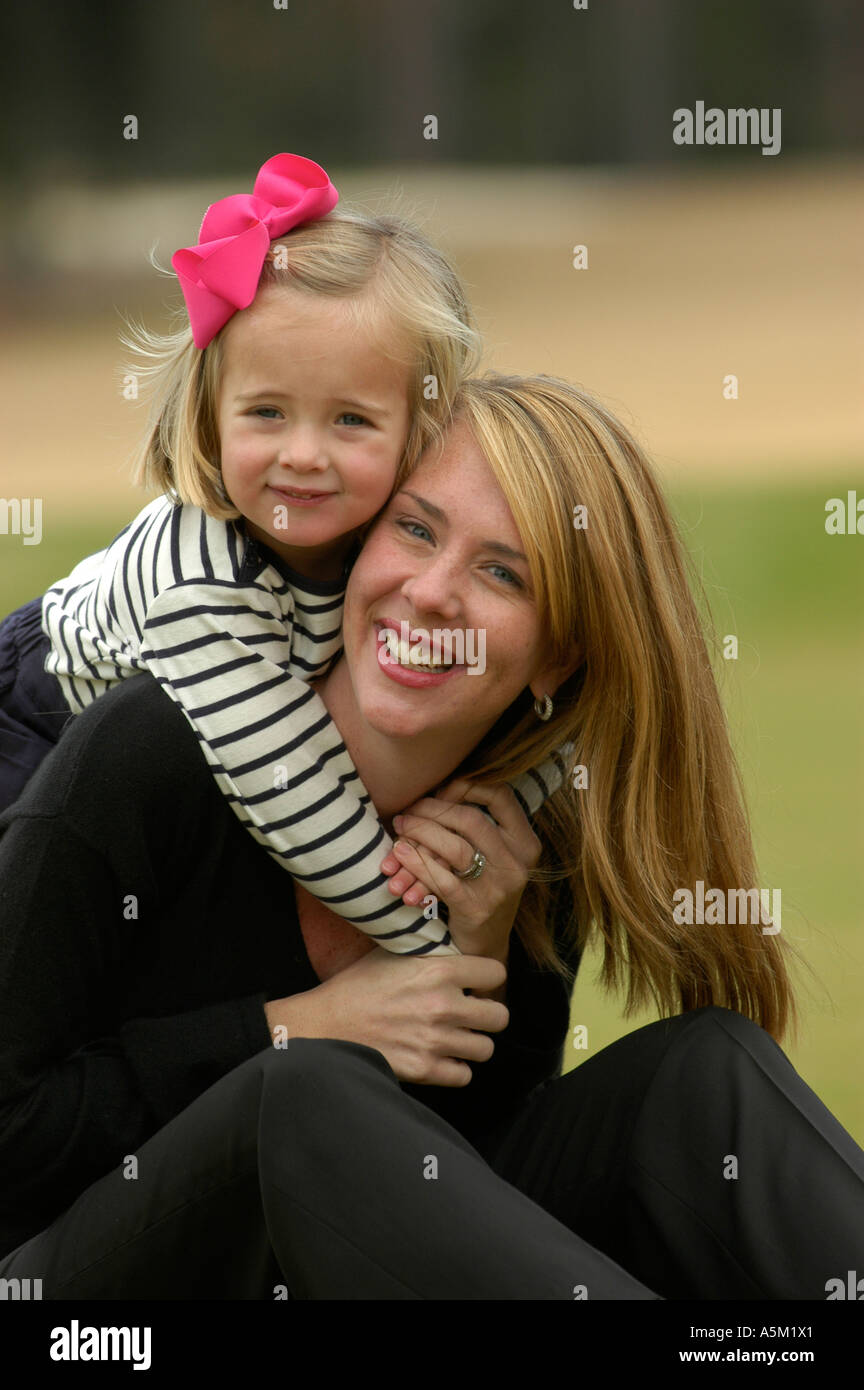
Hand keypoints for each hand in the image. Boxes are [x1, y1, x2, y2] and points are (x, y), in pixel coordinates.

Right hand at [263, 946, 508, 1087]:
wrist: (325, 1025)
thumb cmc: (357, 986)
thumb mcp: (395, 954)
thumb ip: (432, 953)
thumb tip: (459, 948)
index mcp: (439, 970)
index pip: (496, 972)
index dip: (487, 978)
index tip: (477, 985)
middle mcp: (443, 1005)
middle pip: (500, 1016)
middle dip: (487, 1015)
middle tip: (470, 1015)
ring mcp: (435, 1040)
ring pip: (485, 1048)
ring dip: (471, 1043)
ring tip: (454, 1037)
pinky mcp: (424, 1070)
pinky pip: (464, 1075)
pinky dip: (455, 1069)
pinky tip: (439, 1056)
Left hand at [380, 778, 541, 963]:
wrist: (484, 944)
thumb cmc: (479, 887)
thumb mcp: (492, 854)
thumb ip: (475, 824)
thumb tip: (434, 788)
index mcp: (524, 841)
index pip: (501, 795)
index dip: (466, 787)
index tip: (439, 793)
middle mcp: (518, 862)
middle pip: (472, 820)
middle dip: (432, 811)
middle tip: (406, 812)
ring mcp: (500, 888)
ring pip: (455, 848)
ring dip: (420, 834)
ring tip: (398, 829)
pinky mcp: (477, 909)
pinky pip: (442, 879)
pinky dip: (416, 863)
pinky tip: (399, 854)